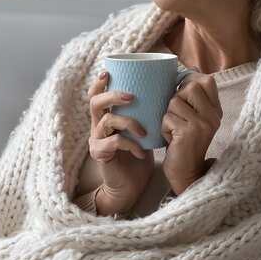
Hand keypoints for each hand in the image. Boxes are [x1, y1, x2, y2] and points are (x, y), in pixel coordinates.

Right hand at [87, 71, 154, 214]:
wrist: (131, 187)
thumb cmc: (138, 157)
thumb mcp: (142, 131)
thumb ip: (145, 114)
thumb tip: (165, 92)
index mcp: (106, 118)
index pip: (96, 95)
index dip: (99, 83)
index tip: (109, 72)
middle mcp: (98, 127)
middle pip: (95, 103)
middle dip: (112, 95)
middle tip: (131, 96)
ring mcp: (97, 140)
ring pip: (106, 121)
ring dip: (128, 122)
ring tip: (144, 130)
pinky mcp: (100, 154)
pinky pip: (114, 142)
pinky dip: (130, 144)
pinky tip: (140, 151)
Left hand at [161, 74, 221, 194]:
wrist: (185, 171)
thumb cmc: (183, 141)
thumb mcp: (194, 117)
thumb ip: (193, 97)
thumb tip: (187, 70)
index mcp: (216, 110)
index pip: (207, 80)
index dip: (190, 80)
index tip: (181, 92)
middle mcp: (213, 115)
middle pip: (189, 86)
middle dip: (176, 98)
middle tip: (177, 115)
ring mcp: (203, 123)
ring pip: (175, 102)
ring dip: (168, 115)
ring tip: (174, 129)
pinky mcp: (188, 132)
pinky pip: (167, 117)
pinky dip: (164, 127)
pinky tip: (171, 139)